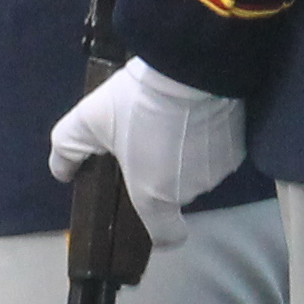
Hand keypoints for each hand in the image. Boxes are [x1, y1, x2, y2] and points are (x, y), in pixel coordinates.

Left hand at [43, 58, 246, 248]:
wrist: (191, 67)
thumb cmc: (137, 102)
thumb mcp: (88, 120)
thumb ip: (68, 150)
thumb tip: (62, 172)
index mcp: (155, 195)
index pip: (167, 236)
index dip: (161, 232)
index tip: (152, 213)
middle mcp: (191, 190)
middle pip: (177, 191)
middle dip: (164, 170)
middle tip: (149, 134)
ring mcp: (220, 169)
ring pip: (200, 168)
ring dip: (189, 152)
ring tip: (174, 117)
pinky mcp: (240, 145)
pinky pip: (222, 148)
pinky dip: (212, 136)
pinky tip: (199, 111)